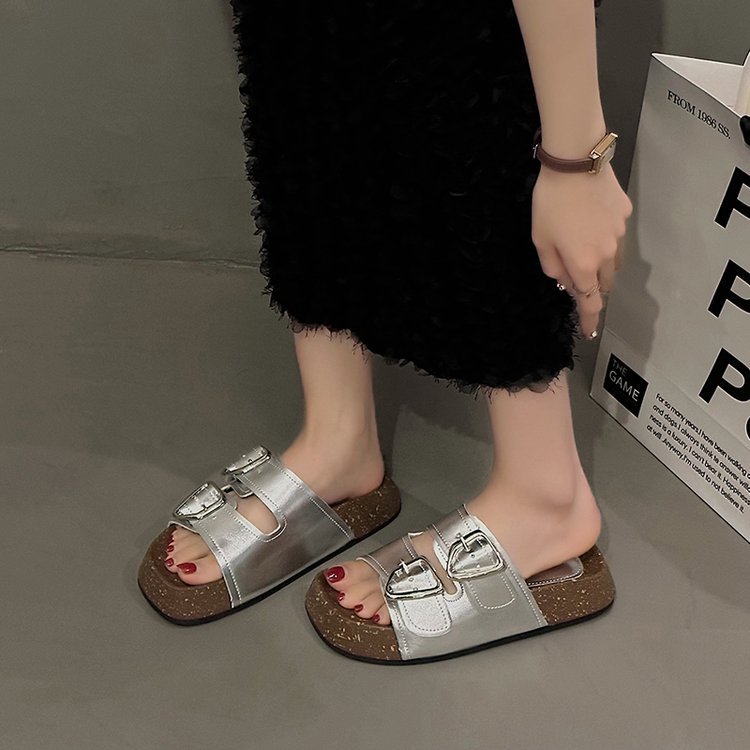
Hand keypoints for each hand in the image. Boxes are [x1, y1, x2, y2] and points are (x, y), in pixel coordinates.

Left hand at [530, 161, 632, 338]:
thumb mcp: (540, 241)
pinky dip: (605, 238)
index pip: (591, 303)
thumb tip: (566, 281)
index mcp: (583, 265)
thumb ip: (553, 267)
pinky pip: (616, 236)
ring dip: (600, 266)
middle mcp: (606, 254)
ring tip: (583, 249)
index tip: (590, 332)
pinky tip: (590, 220)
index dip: (590, 320)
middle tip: (576, 278)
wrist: (575, 163)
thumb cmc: (551, 203)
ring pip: (613, 262)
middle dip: (592, 287)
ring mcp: (619, 234)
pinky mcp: (624, 214)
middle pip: (604, 284)